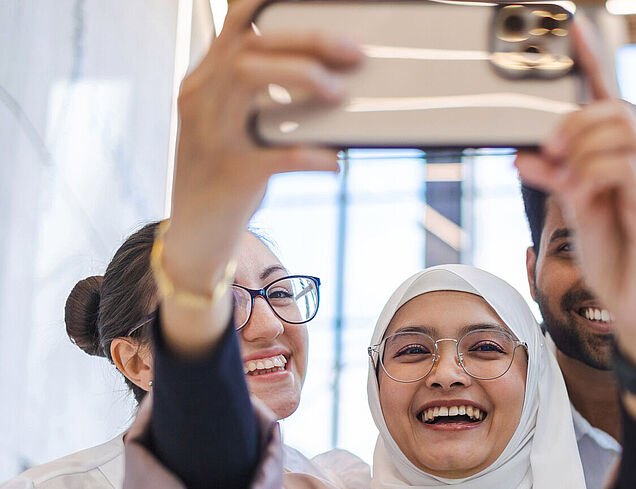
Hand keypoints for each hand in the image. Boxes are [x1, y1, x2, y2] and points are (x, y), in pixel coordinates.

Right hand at [165, 0, 361, 291]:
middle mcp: (201, 97)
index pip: (236, 21)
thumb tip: (336, 76)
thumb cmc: (229, 174)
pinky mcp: (229, 175)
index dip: (269, 2)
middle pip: (248, 44)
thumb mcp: (240, 125)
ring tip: (340, 92)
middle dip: (306, 40)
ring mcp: (210, 134)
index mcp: (206, 79)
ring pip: (247, 78)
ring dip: (301, 77)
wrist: (195, 235)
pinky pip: (272, 156)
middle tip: (355, 51)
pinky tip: (334, 161)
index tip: (318, 2)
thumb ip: (269, 95)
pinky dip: (310, 154)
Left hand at [514, 15, 635, 371]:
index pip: (614, 101)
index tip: (573, 29)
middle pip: (618, 110)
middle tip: (549, 151)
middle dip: (575, 122)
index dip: (595, 61)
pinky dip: (593, 174)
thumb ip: (557, 180)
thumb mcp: (576, 213)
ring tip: (565, 178)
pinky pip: (626, 169)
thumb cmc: (616, 261)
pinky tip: (579, 193)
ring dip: (582, 149)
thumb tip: (523, 155)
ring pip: (623, 133)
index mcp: (632, 160)